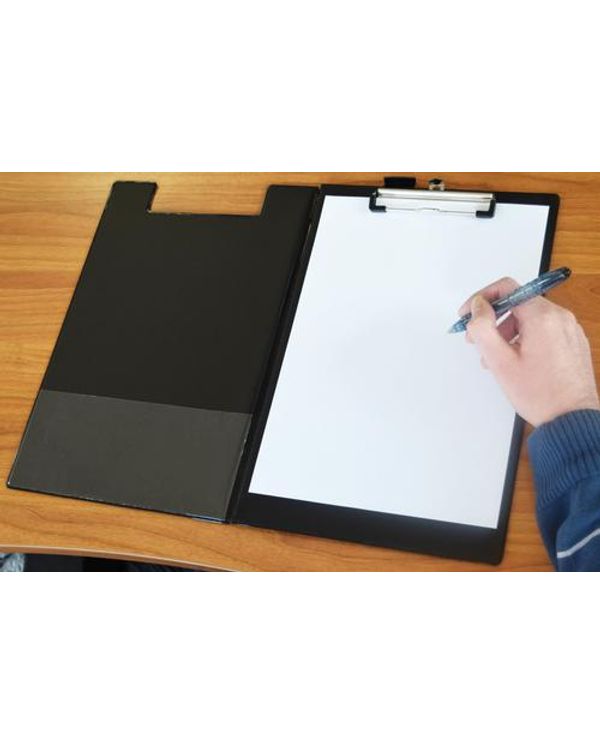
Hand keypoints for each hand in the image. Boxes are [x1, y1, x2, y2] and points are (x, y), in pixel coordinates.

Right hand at [459, 277, 599, 426]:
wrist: (572, 419)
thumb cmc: (540, 395)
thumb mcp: (500, 362)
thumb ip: (483, 328)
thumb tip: (478, 307)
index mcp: (543, 317)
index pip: (507, 288)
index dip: (481, 298)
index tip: (468, 314)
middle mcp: (560, 317)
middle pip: (518, 303)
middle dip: (493, 319)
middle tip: (477, 340)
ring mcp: (570, 329)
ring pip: (530, 318)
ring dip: (507, 331)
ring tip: (496, 358)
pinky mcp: (573, 342)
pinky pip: (544, 330)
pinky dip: (525, 338)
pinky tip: (516, 361)